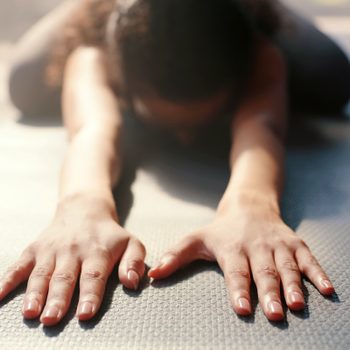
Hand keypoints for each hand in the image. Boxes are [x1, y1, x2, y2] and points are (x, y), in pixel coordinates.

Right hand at [0, 195, 145, 325]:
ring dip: (35, 293)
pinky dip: (7, 279)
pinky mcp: (34, 250)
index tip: (86, 313)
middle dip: (58, 299)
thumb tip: (133, 282)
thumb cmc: (110, 235)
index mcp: (98, 251)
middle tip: (52, 319)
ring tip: (30, 313)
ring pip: (42, 274)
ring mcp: (51, 250)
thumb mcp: (131, 243)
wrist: (84, 210)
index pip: (94, 275)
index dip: (91, 294)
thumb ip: (135, 262)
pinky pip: (18, 265)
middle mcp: (73, 251)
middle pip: (65, 277)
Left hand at [148, 206, 333, 320]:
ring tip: (297, 305)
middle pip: (263, 271)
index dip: (239, 289)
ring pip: (287, 266)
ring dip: (294, 285)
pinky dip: (318, 273)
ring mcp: (278, 245)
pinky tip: (328, 290)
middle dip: (269, 292)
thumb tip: (153, 276)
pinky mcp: (295, 244)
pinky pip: (308, 259)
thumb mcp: (196, 238)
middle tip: (275, 314)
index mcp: (232, 248)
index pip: (236, 272)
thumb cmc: (221, 229)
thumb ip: (175, 256)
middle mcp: (256, 247)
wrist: (249, 206)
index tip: (243, 308)